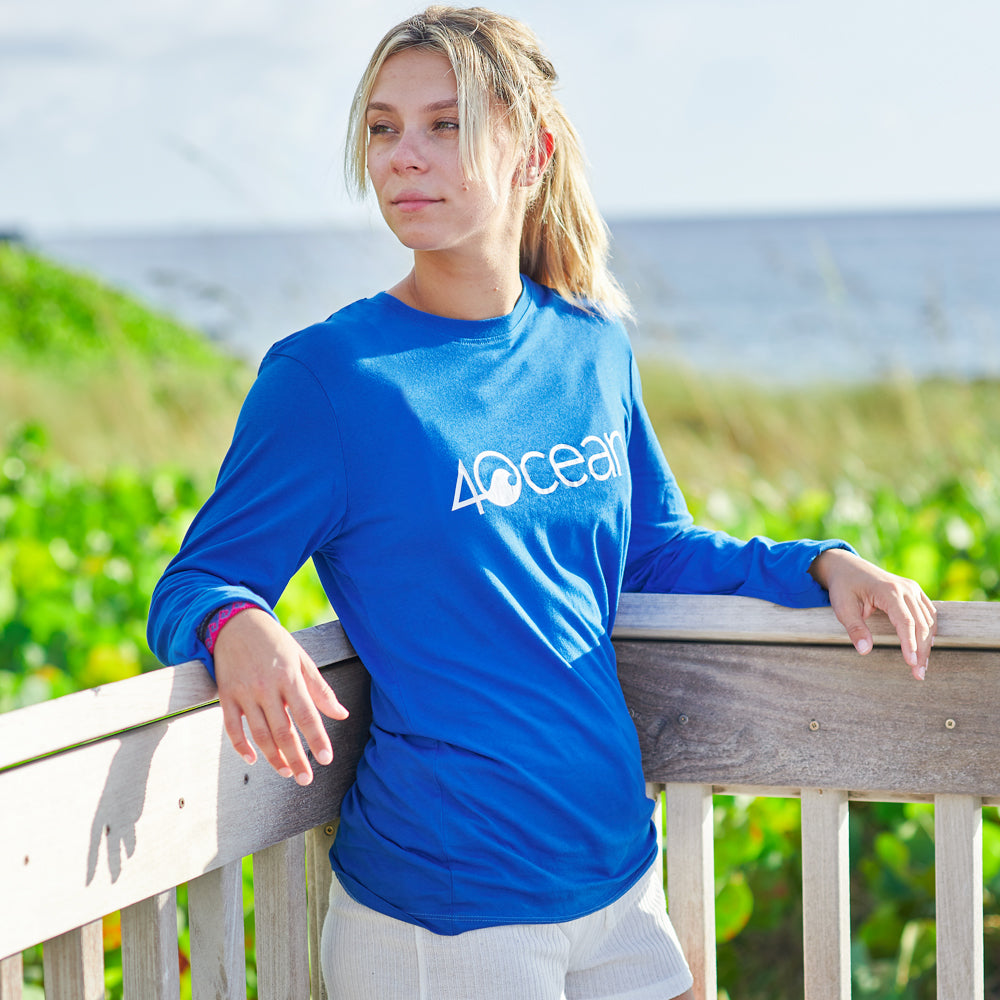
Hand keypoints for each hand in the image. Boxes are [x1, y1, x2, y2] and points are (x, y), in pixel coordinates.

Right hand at [213, 608, 348, 783]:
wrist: (236, 623)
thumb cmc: (275, 643)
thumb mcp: (302, 660)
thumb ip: (320, 689)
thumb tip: (341, 714)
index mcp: (289, 677)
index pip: (307, 714)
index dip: (317, 738)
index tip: (326, 758)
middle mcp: (266, 687)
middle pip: (283, 731)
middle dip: (296, 758)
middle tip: (306, 779)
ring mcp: (244, 693)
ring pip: (259, 734)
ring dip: (273, 757)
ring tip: (286, 772)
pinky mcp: (226, 696)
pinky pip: (232, 728)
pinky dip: (241, 746)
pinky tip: (253, 759)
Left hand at [809, 548, 936, 679]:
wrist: (846, 566)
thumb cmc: (843, 587)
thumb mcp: (842, 607)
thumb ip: (854, 628)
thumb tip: (864, 651)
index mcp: (889, 591)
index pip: (906, 621)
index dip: (910, 644)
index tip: (912, 664)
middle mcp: (906, 589)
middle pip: (921, 624)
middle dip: (922, 651)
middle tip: (919, 674)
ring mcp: (912, 589)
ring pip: (928, 620)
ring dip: (927, 644)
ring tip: (922, 666)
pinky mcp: (914, 591)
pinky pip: (928, 613)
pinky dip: (929, 630)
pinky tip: (926, 647)